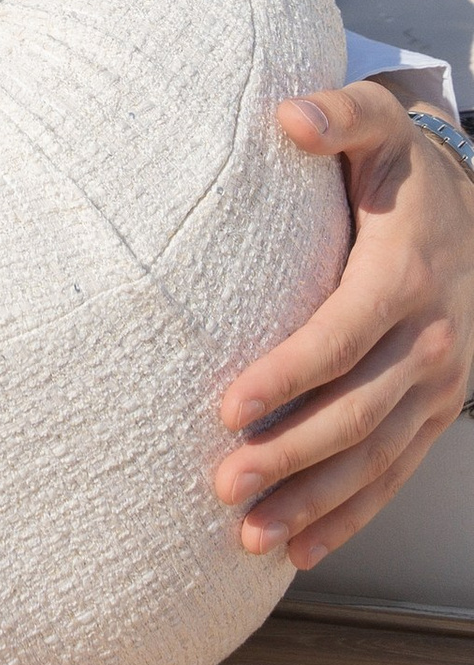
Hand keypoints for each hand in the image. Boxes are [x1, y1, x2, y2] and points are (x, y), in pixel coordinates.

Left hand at [215, 82, 473, 565]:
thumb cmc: (400, 167)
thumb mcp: (376, 124)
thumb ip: (336, 116)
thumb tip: (290, 116)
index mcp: (404, 276)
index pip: (340, 338)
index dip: (286, 376)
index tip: (228, 406)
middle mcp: (431, 340)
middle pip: (354, 413)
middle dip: (289, 456)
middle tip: (224, 484)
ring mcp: (440, 386)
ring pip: (374, 458)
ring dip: (314, 502)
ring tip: (250, 535)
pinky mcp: (437, 412)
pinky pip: (394, 473)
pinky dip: (349, 516)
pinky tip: (300, 548)